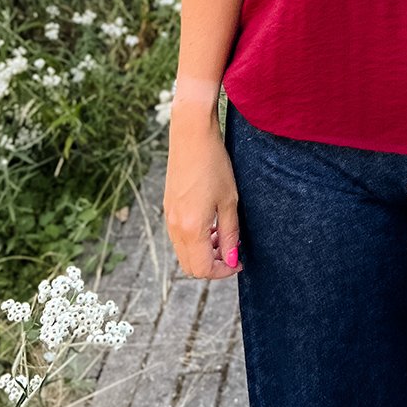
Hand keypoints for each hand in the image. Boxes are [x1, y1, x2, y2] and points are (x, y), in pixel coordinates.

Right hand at [163, 110, 242, 278]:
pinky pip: (179, 237)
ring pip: (183, 252)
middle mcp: (175, 227)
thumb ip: (229, 234)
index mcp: (191, 228)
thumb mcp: (229, 201)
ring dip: (203, 252)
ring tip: (223, 234)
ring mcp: (168, 217)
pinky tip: (210, 222)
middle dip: (212, 265)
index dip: (223, 271)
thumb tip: (231, 259)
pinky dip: (194, 239)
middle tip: (232, 251)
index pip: (203, 268)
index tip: (238, 262)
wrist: (192, 136)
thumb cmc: (215, 164)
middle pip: (190, 266)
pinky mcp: (168, 207)